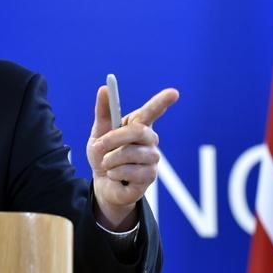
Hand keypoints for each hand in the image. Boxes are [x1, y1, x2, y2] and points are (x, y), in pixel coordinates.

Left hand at [87, 86, 178, 229]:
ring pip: (131, 153)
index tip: (174, 92)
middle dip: (114, 138)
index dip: (163, 101)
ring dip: (110, 159)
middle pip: (139, 131)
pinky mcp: (151, 176)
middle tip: (100, 145)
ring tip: (107, 164)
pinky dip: (115, 173)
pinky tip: (115, 175)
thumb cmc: (103, 155)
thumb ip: (103, 112)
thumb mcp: (98, 133)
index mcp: (138, 125)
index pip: (152, 111)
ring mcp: (152, 158)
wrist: (103, 184)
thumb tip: (104, 88)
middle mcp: (149, 139)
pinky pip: (131, 171)